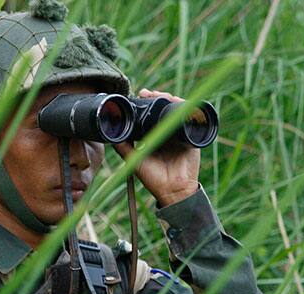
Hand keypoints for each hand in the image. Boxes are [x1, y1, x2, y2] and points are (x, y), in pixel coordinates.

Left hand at [113, 88, 200, 206]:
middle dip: (158, 97)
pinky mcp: (191, 137)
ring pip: (176, 110)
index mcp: (155, 136)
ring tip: (161, 95)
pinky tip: (179, 102)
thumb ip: (123, 147)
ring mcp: (180, 134)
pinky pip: (191, 119)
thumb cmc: (153, 178)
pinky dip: (186, 108)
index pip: (151, 114)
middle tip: (148, 93)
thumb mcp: (134, 160)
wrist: (173, 191)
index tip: (140, 94)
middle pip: (164, 109)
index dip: (146, 103)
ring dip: (171, 99)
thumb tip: (111, 132)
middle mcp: (168, 133)